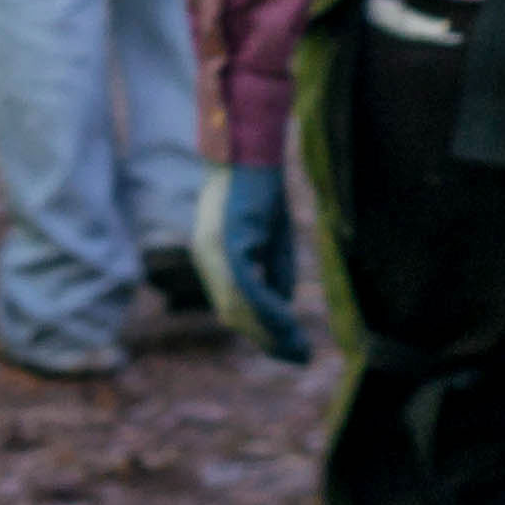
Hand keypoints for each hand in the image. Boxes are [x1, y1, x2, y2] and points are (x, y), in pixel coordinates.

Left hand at [188, 164, 307, 364]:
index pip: (232, 306)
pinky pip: (246, 287)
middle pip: (232, 314)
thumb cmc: (263, 187)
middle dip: (265, 339)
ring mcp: (212, 251)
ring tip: (296, 347)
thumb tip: (283, 311)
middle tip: (298, 357)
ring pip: (236, 306)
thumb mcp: (273, 238)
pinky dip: (267, 308)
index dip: (260, 332)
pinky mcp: (226, 242)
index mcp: (213, 258)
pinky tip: (288, 320)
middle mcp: (206, 258)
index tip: (290, 351)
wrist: (252, 147)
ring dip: (267, 331)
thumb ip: (274, 274)